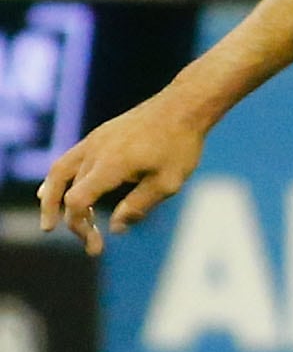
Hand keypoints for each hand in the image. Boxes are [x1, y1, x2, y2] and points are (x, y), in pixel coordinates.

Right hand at [37, 94, 207, 255]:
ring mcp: (94, 141)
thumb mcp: (167, 182)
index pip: (78, 200)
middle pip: (68, 190)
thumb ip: (139, 206)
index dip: (79, 224)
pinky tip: (61, 191)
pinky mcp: (98, 136)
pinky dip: (60, 179)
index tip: (94, 244)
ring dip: (52, 197)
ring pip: (59, 171)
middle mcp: (95, 151)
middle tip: (88, 244)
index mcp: (111, 164)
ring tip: (51, 219)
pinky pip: (69, 159)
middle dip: (75, 221)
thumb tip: (116, 228)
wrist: (182, 107)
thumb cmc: (180, 145)